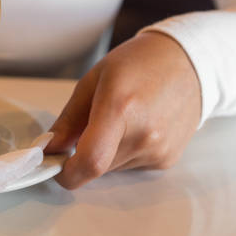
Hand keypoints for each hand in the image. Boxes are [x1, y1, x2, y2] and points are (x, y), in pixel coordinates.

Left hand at [44, 32, 200, 188]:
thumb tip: (48, 147)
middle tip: (88, 124)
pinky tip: (136, 125)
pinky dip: (122, 152)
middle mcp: (144, 135)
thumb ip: (68, 119)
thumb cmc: (138, 64)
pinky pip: (129, 165)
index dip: (67, 172)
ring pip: (111, 168)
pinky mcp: (167, 159)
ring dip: (104, 152)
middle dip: (82, 154)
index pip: (90, 161)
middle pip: (96, 166)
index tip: (54, 165)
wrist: (187, 63)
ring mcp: (159, 150)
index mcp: (121, 108)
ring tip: (120, 118)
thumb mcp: (93, 81)